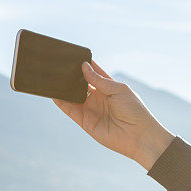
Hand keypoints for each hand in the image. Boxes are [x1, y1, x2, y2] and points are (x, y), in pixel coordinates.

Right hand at [53, 61, 174, 169]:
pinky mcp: (86, 122)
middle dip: (71, 76)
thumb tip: (84, 67)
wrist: (139, 136)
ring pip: (73, 96)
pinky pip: (70, 110)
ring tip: (52, 76)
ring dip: (63, 88)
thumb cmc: (134, 111)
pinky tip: (54, 93)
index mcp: (109, 88)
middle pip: (80, 84)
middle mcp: (99, 99)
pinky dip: (61, 102)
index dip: (84, 65)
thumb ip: (99, 80)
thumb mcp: (118, 90)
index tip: (73, 55)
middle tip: (58, 65)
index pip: (93, 74)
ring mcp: (92, 110)